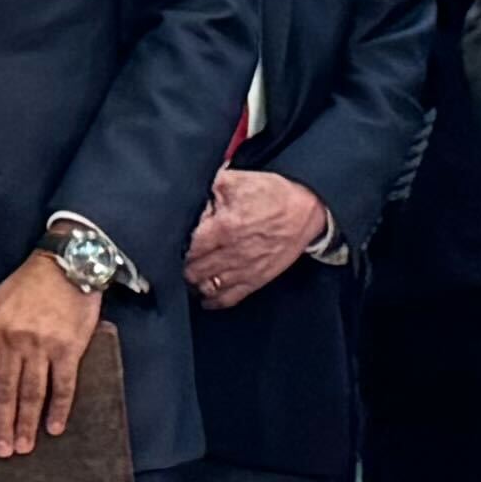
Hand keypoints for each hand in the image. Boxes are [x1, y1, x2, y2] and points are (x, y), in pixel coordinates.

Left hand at [0, 256, 102, 455]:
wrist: (65, 265)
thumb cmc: (26, 287)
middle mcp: (13, 343)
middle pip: (4, 393)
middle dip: (1, 426)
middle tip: (0, 452)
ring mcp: (42, 346)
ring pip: (32, 393)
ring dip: (27, 424)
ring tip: (23, 447)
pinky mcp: (69, 348)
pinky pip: (63, 385)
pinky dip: (59, 409)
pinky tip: (54, 428)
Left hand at [186, 165, 331, 307]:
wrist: (307, 211)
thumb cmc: (275, 195)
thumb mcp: (237, 180)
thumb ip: (210, 187)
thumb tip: (191, 193)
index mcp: (224, 228)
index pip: (188, 247)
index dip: (176, 246)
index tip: (173, 242)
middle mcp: (231, 253)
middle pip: (192, 270)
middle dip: (181, 265)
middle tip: (177, 259)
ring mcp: (243, 270)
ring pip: (206, 287)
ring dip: (193, 282)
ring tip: (187, 275)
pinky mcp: (255, 280)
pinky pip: (227, 299)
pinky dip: (212, 300)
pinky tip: (204, 295)